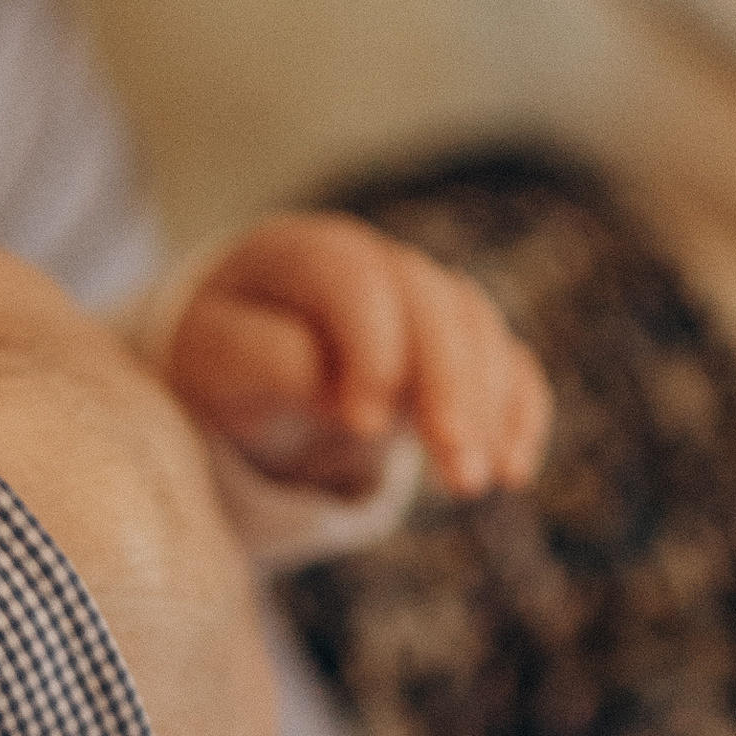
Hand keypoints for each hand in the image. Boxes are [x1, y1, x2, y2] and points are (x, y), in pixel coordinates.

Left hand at [161, 212, 548, 500]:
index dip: (370, 349)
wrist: (242, 363)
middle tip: (454, 463)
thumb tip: (337, 389)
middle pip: (433, 304)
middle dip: (450, 386)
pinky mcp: (456, 344)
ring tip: (478, 482)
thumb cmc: (223, 358)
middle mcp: (378, 263)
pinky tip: (515, 468)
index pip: (355, 281)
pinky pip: (507, 361)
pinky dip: (519, 411)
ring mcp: (424, 299)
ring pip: (478, 330)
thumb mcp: (216, 360)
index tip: (364, 426)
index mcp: (307, 253)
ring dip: (489, 407)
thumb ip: (268, 360)